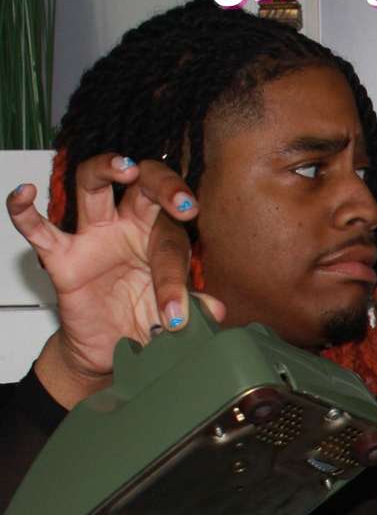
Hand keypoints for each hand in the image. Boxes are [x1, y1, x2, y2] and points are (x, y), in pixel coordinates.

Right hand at [6, 155, 224, 403]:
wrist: (113, 349)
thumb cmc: (146, 323)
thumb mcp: (174, 321)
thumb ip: (195, 310)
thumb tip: (215, 310)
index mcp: (161, 240)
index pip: (173, 243)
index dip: (175, 281)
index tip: (175, 317)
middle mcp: (128, 228)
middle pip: (144, 186)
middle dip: (165, 186)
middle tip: (185, 205)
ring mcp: (93, 237)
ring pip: (93, 185)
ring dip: (106, 168)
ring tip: (125, 166)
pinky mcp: (61, 256)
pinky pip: (37, 229)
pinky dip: (24, 210)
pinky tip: (24, 193)